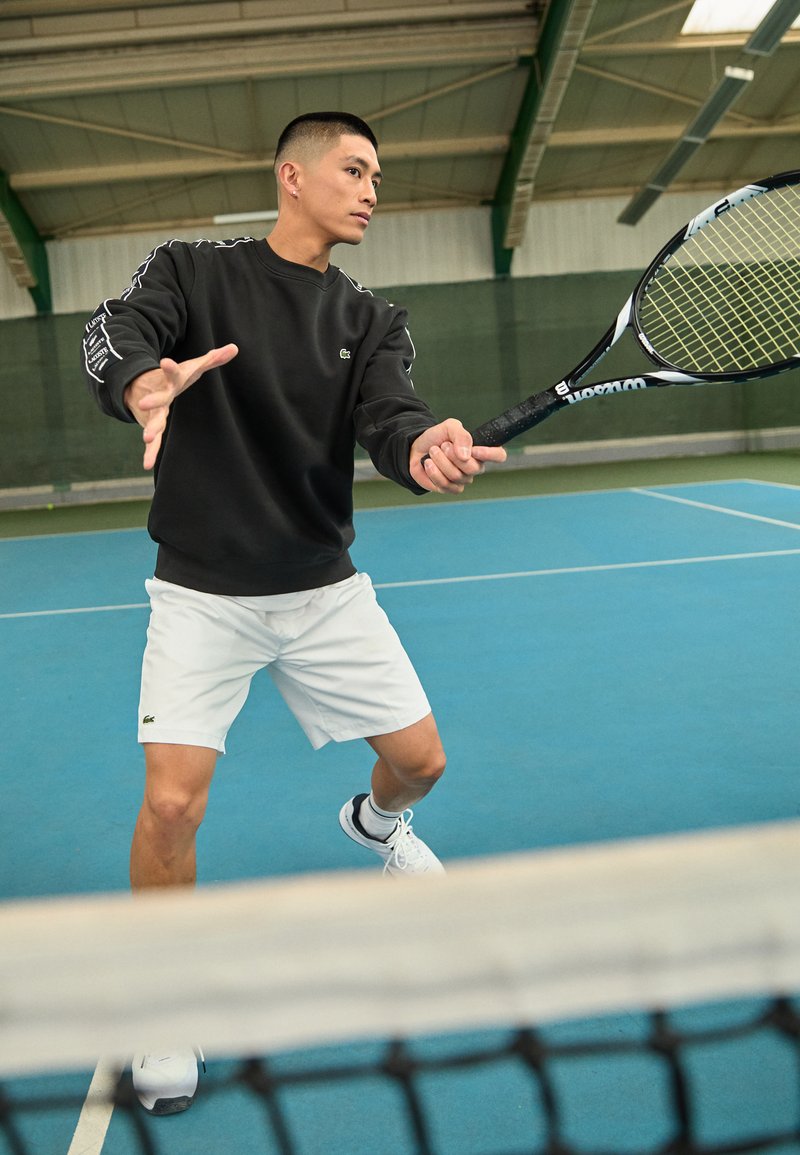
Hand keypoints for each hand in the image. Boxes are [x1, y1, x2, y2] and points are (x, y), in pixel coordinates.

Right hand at [124, 344, 238, 469]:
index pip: (172, 373)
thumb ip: (213, 359)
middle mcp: (161, 396)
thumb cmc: (177, 377)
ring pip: (153, 422)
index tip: (164, 362)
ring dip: (150, 430)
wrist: (143, 384)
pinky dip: (150, 452)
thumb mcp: (193, 366)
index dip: (170, 368)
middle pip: (158, 398)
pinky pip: (153, 441)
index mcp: (172, 381)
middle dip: (152, 401)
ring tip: (147, 438)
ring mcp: (154, 412)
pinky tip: (147, 464)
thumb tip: (235, 348)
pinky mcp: (152, 425)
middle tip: (145, 403)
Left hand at [410, 419, 506, 493]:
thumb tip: (466, 456)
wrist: (417, 448)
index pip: (499, 455)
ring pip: (456, 476)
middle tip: (443, 445)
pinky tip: (428, 463)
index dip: (490, 454)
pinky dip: (433, 472)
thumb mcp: (450, 427)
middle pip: (472, 468)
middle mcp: (474, 467)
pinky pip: (445, 485)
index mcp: (480, 451)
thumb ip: (461, 436)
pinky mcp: (448, 488)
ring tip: (433, 451)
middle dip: (453, 455)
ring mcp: (462, 480)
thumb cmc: (437, 437)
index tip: (474, 450)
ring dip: (440, 461)